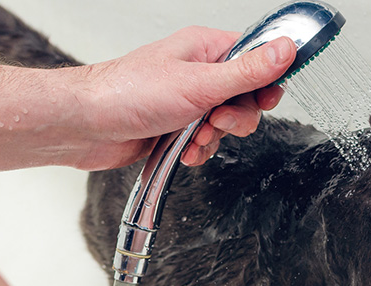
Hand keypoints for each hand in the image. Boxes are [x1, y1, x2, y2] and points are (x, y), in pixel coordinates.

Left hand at [73, 26, 296, 167]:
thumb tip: (286, 50)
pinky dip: (200, 150)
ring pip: (227, 124)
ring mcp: (188, 100)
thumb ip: (248, 71)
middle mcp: (198, 72)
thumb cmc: (127, 93)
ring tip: (194, 137)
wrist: (84, 126)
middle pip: (246, 97)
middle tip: (218, 120)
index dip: (267, 81)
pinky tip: (184, 150)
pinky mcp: (177, 126)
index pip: (256, 58)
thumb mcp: (200, 83)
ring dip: (216, 138)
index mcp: (205, 49)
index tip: (265, 99)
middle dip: (237, 118)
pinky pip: (207, 141)